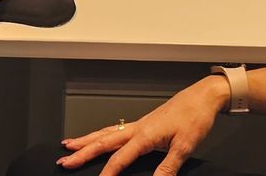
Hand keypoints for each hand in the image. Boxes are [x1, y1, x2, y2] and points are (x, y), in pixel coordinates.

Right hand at [59, 77, 229, 175]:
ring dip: (86, 140)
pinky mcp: (144, 123)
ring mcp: (139, 124)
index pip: (119, 158)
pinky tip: (98, 136)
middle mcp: (137, 128)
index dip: (107, 173)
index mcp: (145, 135)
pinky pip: (115, 129)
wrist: (202, 97)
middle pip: (103, 142)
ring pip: (105, 133)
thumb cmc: (195, 117)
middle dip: (82, 152)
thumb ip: (167, 167)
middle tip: (64, 160)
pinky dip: (101, 134)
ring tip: (70, 145)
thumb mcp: (185, 146)